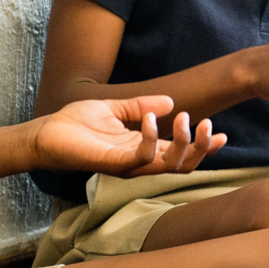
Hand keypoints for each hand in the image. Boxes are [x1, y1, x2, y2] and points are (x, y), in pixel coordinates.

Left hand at [33, 96, 226, 177]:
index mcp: (143, 149)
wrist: (46, 132)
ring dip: (182, 142)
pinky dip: (152, 138)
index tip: (223, 134)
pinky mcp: (113, 163)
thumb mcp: (116, 108)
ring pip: (168, 166)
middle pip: (183, 166)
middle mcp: (140, 162)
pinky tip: (152, 118)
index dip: (204, 147)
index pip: (181, 154)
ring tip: (183, 118)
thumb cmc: (76, 123)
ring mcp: (128, 165)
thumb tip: (171, 101)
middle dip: (201, 148)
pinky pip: (142, 157)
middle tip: (207, 124)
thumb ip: (143, 106)